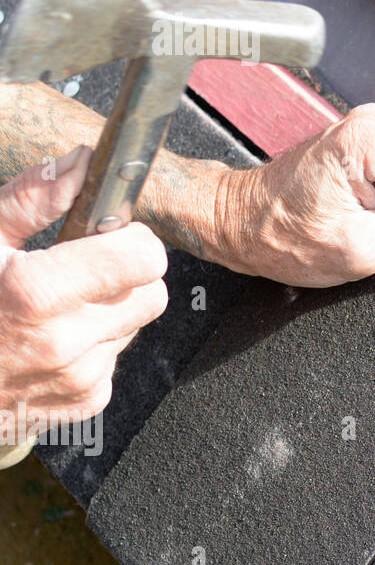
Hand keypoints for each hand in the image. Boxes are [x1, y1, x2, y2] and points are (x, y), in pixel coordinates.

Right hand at [0, 147, 168, 441]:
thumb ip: (32, 198)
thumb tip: (81, 162)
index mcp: (38, 293)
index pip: (144, 258)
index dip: (131, 239)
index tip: (108, 234)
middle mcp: (63, 343)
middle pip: (152, 292)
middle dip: (126, 275)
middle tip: (82, 268)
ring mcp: (75, 379)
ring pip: (135, 326)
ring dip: (109, 311)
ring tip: (55, 307)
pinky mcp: (82, 402)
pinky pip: (115, 359)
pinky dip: (94, 347)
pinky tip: (51, 339)